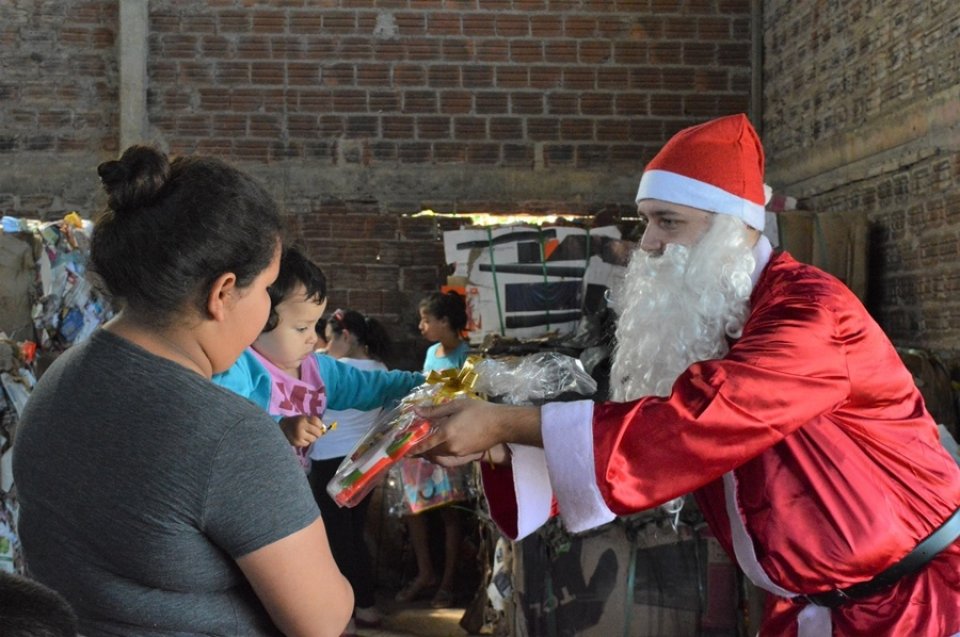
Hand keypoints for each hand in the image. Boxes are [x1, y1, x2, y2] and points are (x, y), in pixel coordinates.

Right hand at [279, 415, 332, 446]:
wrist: (281, 428)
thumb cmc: (295, 422)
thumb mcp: (303, 418)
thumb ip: (313, 422)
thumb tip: (324, 430)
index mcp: (303, 419)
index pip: (317, 422)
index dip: (320, 425)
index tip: (318, 426)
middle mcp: (301, 426)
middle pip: (317, 432)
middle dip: (318, 433)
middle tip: (314, 433)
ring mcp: (299, 435)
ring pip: (313, 439)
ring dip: (311, 438)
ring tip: (306, 435)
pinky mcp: (297, 442)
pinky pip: (307, 444)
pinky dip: (306, 442)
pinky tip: (301, 439)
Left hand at [411, 400, 541, 461]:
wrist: (501, 424)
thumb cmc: (479, 411)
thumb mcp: (456, 406)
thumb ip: (434, 411)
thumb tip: (416, 411)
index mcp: (446, 434)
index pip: (424, 445)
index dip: (413, 449)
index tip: (403, 452)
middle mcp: (450, 448)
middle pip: (430, 454)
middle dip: (420, 453)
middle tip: (412, 448)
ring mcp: (459, 454)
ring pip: (439, 458)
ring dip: (430, 456)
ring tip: (425, 450)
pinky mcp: (467, 457)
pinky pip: (449, 461)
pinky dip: (441, 459)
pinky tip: (440, 452)